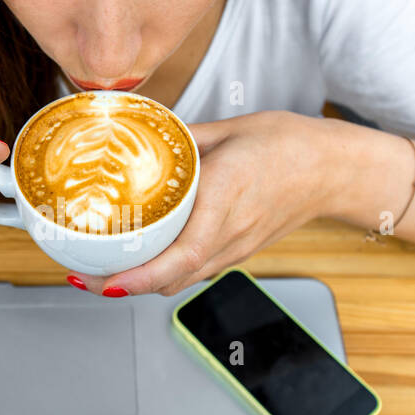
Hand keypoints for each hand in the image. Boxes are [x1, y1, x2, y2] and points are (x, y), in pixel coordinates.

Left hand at [71, 110, 336, 296]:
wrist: (333, 169)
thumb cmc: (288, 145)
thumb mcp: (229, 130)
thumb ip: (182, 138)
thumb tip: (138, 131)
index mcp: (225, 198)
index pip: (182, 254)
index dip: (141, 275)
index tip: (107, 280)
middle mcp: (229, 234)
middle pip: (170, 279)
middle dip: (122, 284)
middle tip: (81, 274)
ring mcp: (235, 249)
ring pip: (180, 281)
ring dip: (139, 283)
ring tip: (100, 271)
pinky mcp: (238, 252)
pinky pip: (193, 272)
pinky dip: (162, 273)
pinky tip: (142, 260)